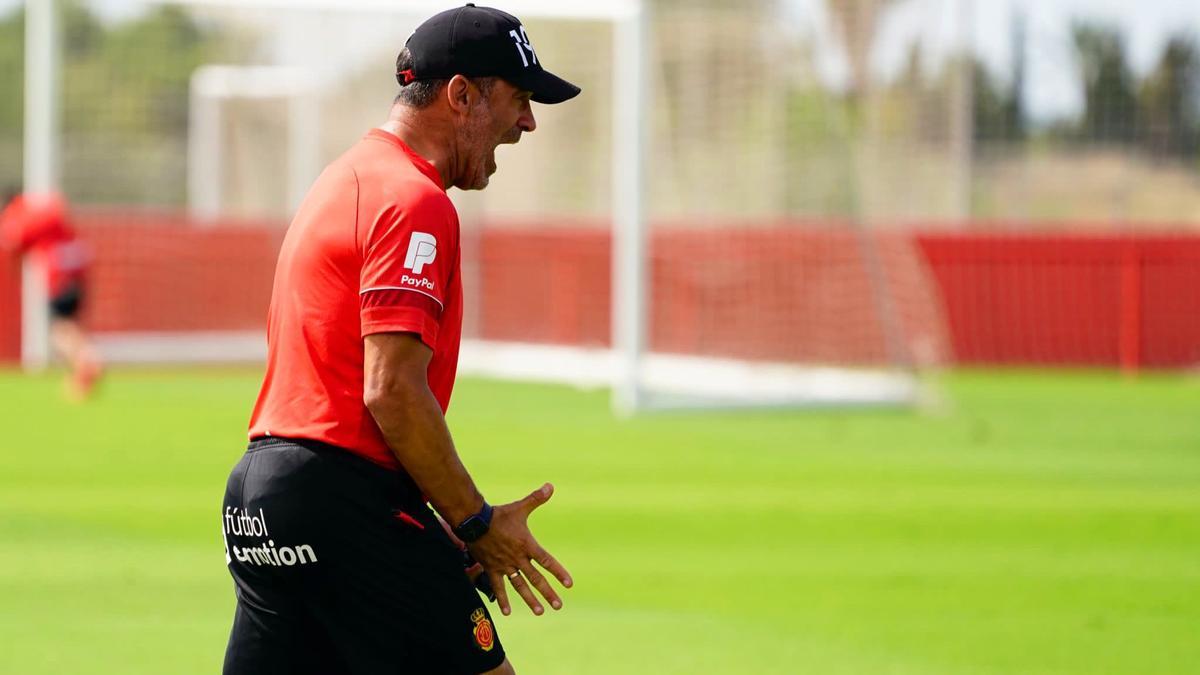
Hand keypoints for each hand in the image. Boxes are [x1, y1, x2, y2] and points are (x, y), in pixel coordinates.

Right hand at [466, 483, 572, 616]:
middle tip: (558, 606)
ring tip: (539, 612)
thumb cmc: (499, 514)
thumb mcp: (520, 507)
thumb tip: (551, 486)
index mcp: (527, 545)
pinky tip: (507, 613)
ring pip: (520, 586)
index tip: (569, 584)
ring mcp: (505, 566)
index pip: (547, 561)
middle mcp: (518, 558)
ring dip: (530, 600)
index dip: (558, 572)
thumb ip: (536, 498)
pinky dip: (502, 600)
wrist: (475, 522)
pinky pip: (498, 587)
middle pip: (536, 579)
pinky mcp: (492, 569)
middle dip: (548, 593)